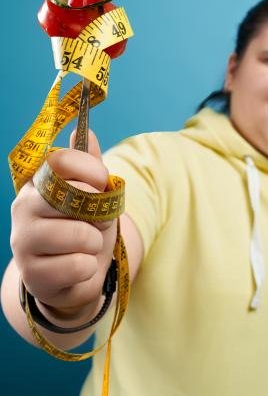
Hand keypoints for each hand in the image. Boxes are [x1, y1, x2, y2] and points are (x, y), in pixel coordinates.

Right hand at [10, 130, 116, 321]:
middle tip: (97, 222)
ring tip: (86, 246)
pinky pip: (78, 265)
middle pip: (73, 196)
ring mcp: (23, 242)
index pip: (62, 161)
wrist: (74, 275)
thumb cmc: (84, 228)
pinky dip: (88, 267)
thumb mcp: (92, 196)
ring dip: (95, 243)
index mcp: (38, 182)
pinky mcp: (32, 275)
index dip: (92, 170)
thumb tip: (85, 131)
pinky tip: (77, 268)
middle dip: (99, 212)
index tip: (104, 183)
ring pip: (79, 235)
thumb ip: (89, 165)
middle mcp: (23, 207)